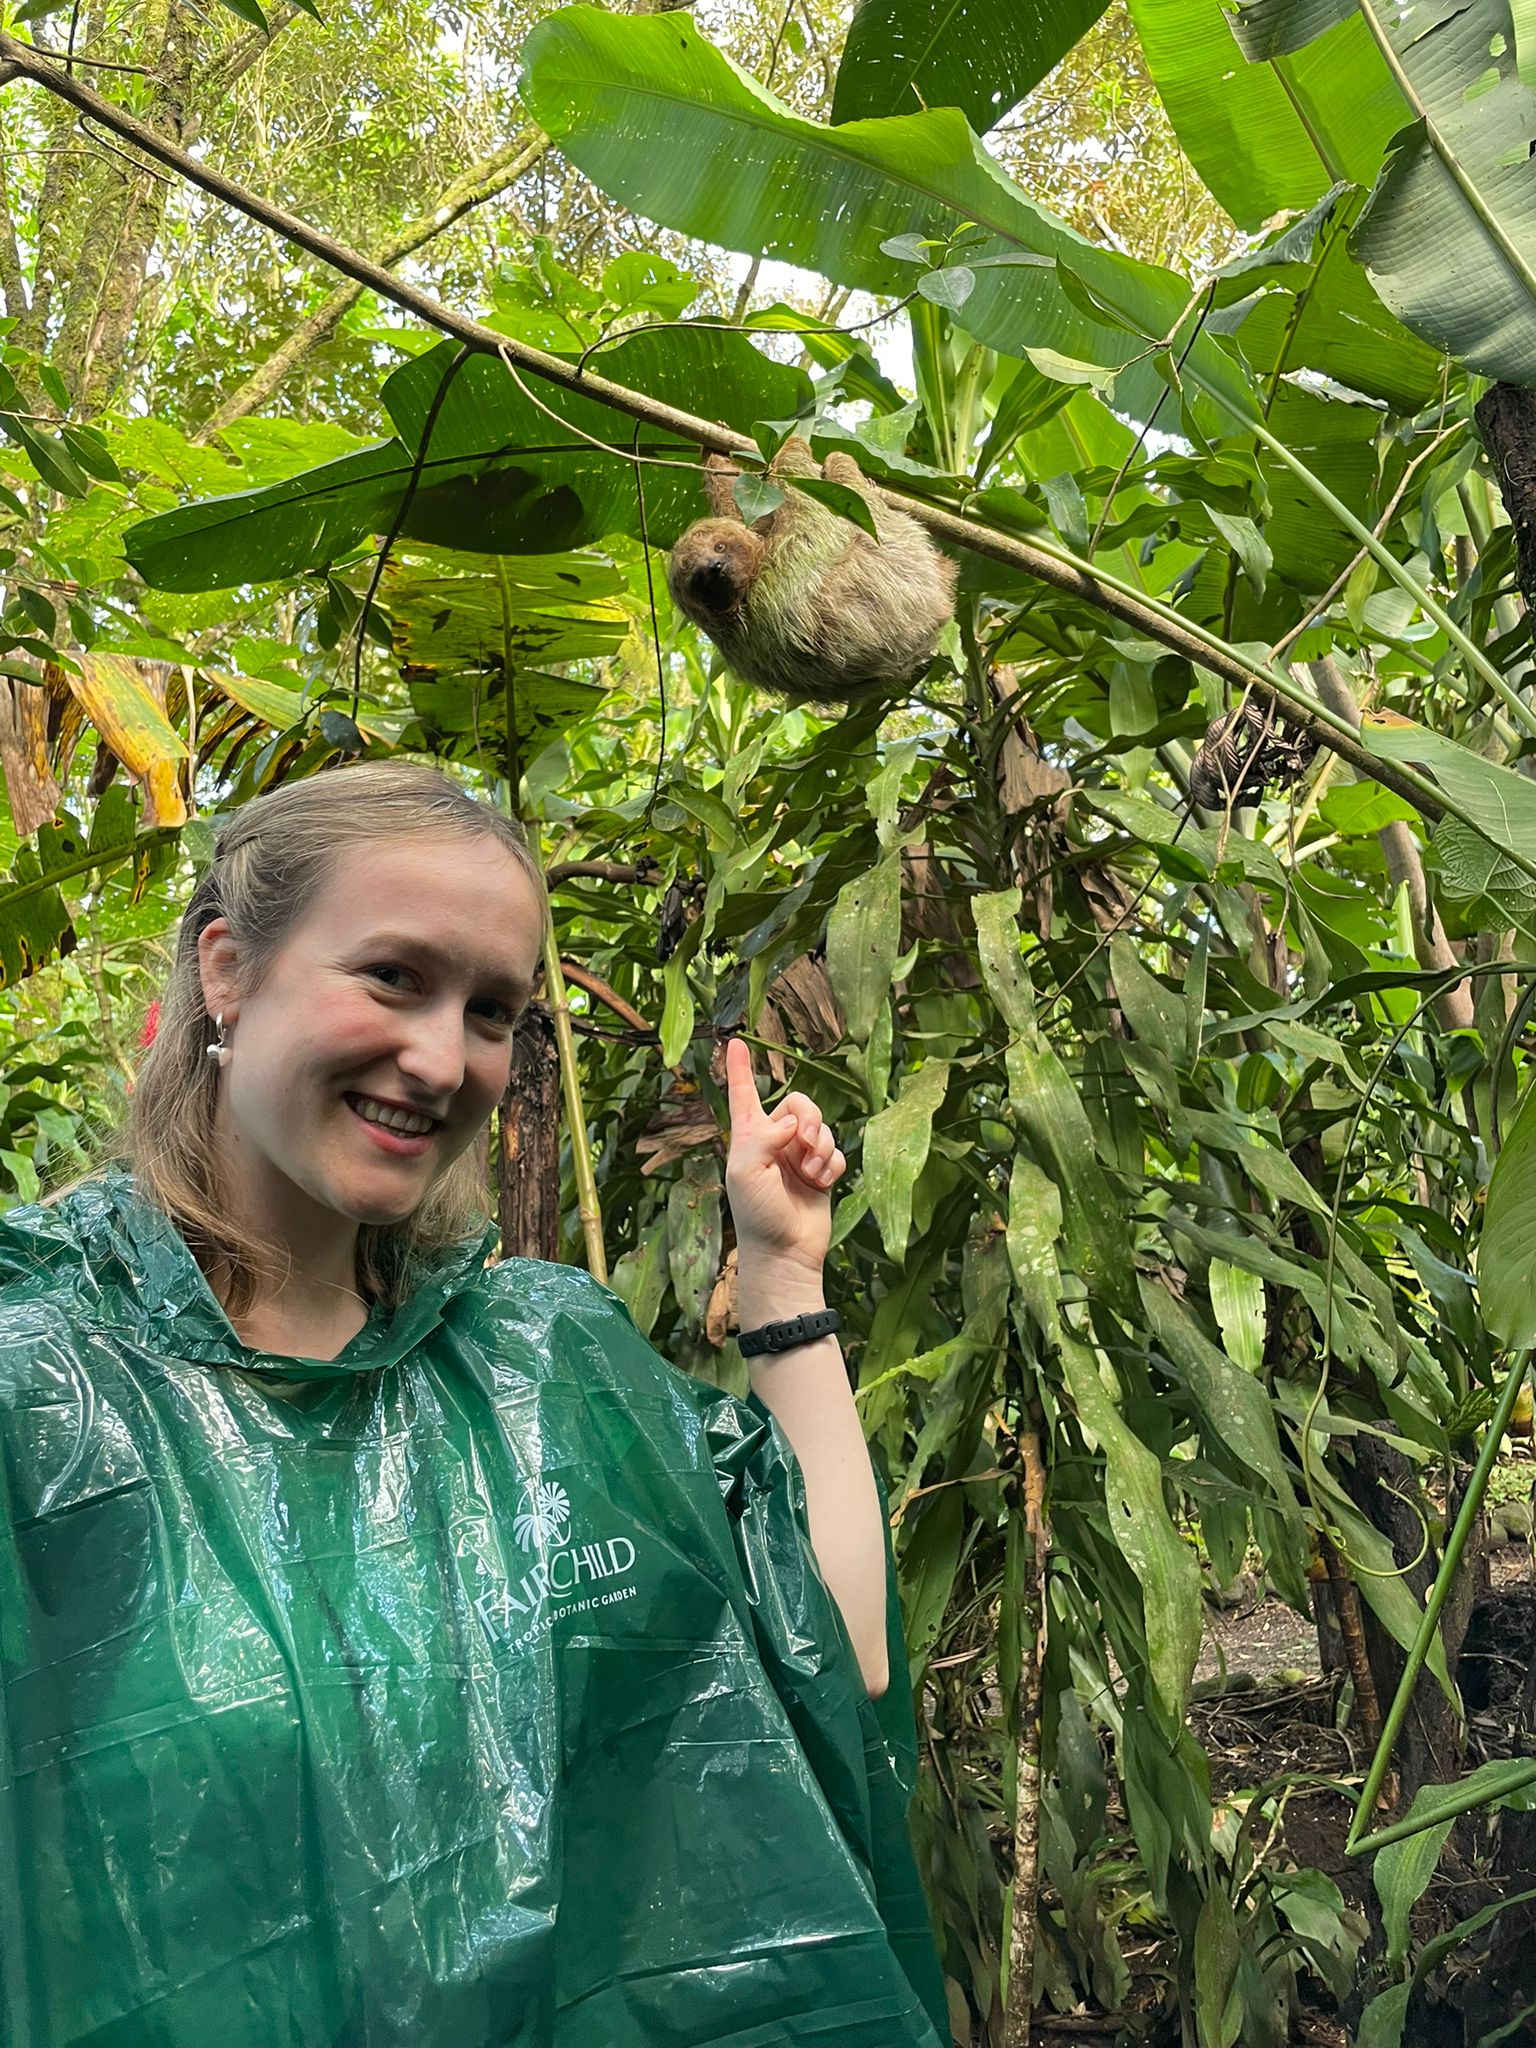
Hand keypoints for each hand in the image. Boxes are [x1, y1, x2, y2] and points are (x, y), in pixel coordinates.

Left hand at [723, 1038, 846, 1275]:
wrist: (785, 1251)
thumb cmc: (757, 1214)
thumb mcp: (746, 1171)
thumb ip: (765, 1138)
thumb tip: (793, 1123)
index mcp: (749, 1136)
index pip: (743, 1094)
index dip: (738, 1068)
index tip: (734, 1041)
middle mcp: (774, 1140)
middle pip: (800, 1103)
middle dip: (810, 1118)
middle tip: (806, 1142)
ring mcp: (799, 1156)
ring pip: (823, 1127)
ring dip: (821, 1147)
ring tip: (811, 1172)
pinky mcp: (821, 1171)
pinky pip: (836, 1151)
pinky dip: (832, 1164)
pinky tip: (822, 1182)